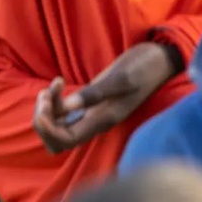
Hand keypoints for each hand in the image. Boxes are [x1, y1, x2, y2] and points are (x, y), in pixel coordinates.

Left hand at [33, 43, 176, 153]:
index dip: (47, 127)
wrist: (159, 60)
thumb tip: (68, 105)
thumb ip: (95, 93)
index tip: (47, 101)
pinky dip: (54, 100)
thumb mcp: (121, 78)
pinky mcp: (89, 103)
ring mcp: (91, 114)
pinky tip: (59, 82)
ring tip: (51, 88)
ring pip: (57, 128)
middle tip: (46, 95)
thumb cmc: (144, 68)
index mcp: (102, 121)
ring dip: (46, 111)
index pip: (64, 140)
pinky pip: (63, 113)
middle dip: (43, 121)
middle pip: (56, 141)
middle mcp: (95, 122)